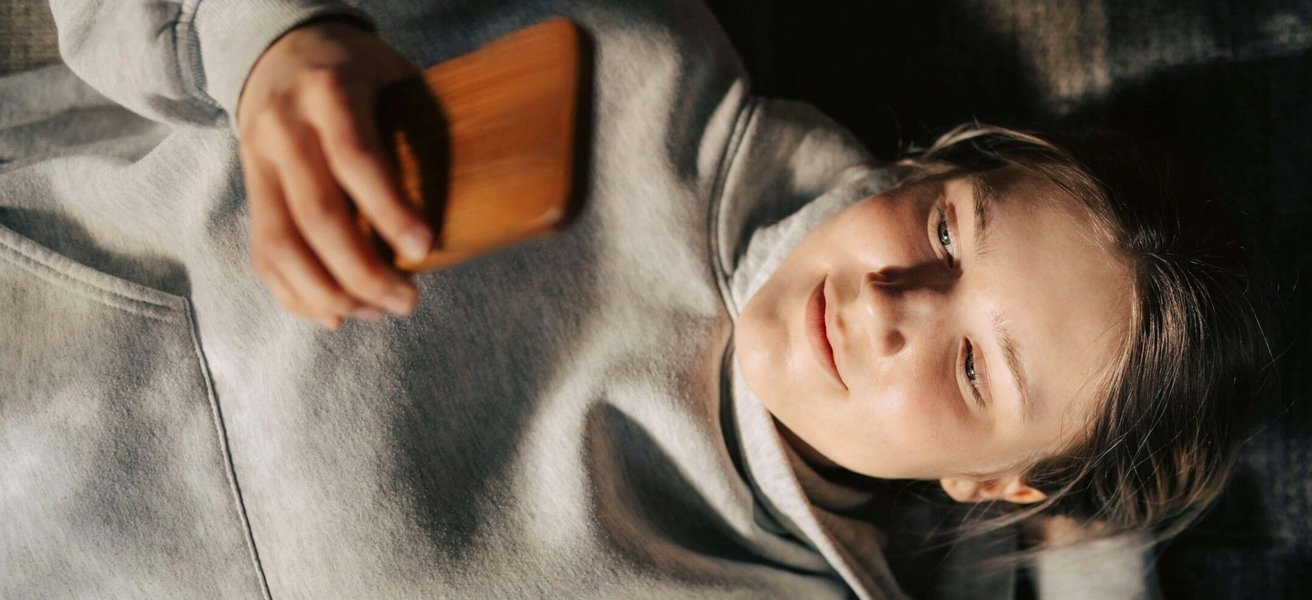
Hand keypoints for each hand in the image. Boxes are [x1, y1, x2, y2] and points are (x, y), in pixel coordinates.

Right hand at [236, 19, 431, 328]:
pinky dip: (296, 293)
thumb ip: (419, 129)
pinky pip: (263, 254)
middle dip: (364, 272)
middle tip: (407, 301)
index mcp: (329, 93)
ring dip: (330, 292)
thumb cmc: (362, 74)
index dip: (390, 211)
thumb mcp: (394, 78)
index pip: (356, 159)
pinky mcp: (249, 191)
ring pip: (280, 245)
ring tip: (376, 312)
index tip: (425, 249)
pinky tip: (336, 313)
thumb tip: (481, 202)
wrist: (283, 51)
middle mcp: (284, 127)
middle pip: (317, 215)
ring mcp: (258, 161)